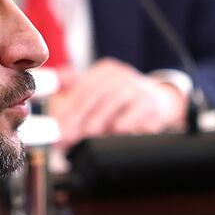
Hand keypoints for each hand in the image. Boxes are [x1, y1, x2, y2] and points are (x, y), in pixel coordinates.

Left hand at [49, 58, 188, 148]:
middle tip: (64, 141)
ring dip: (95, 130)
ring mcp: (139, 92)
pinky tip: (109, 141)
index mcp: (106, 71)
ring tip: (82, 143)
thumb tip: (52, 82)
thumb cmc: (125, 97)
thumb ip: (74, 85)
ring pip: (111, 113)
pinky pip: (131, 125)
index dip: (66, 112)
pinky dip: (118, 135)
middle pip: (93, 100)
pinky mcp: (152, 109)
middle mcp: (122, 77)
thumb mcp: (101, 85)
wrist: (163, 101)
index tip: (55, 130)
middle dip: (75, 124)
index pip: (81, 91)